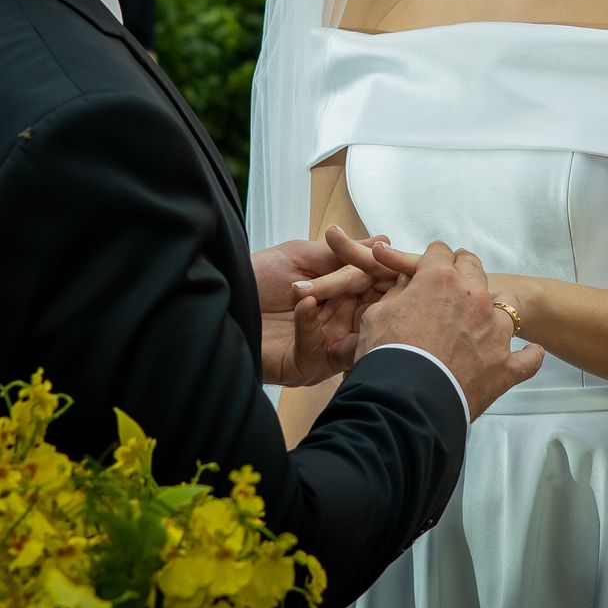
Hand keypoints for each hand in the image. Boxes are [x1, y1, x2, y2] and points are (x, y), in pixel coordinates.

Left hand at [251, 233, 390, 387]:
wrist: (218, 300)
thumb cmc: (255, 278)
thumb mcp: (300, 257)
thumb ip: (340, 253)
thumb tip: (383, 240)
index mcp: (342, 299)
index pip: (374, 288)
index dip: (383, 272)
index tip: (389, 255)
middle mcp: (339, 326)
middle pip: (371, 313)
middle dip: (373, 291)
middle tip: (376, 271)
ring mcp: (324, 348)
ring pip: (352, 336)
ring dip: (345, 308)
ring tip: (340, 287)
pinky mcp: (304, 366)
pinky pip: (317, 350)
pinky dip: (312, 324)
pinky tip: (304, 302)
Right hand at [356, 241, 541, 417]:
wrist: (405, 402)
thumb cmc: (387, 355)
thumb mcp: (377, 314)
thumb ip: (398, 293)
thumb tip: (409, 285)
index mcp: (441, 279)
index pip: (440, 252)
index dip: (433, 259)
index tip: (430, 267)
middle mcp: (474, 297)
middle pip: (474, 268)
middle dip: (463, 272)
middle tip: (453, 286)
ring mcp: (496, 330)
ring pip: (507, 305)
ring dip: (495, 310)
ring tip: (484, 322)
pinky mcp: (507, 364)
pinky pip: (528, 356)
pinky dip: (527, 354)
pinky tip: (526, 352)